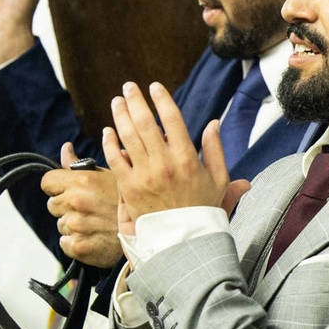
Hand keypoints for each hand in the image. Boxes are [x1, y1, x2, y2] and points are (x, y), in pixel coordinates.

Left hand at [44, 144, 122, 267]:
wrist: (148, 229)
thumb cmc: (128, 199)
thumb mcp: (108, 173)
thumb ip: (80, 163)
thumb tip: (65, 147)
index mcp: (81, 181)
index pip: (47, 182)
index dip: (56, 185)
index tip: (67, 190)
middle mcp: (76, 202)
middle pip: (52, 204)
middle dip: (65, 206)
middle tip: (88, 208)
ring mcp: (77, 226)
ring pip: (61, 224)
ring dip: (73, 225)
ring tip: (95, 222)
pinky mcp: (79, 247)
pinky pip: (65, 243)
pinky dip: (76, 242)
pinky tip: (93, 237)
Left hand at [102, 82, 233, 218]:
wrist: (184, 242)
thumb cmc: (203, 211)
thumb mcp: (219, 179)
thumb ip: (215, 149)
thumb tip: (213, 123)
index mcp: (187, 158)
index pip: (172, 119)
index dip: (162, 99)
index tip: (155, 86)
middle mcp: (164, 164)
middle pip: (144, 122)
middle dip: (135, 100)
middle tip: (129, 87)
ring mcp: (144, 176)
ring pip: (127, 137)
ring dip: (120, 115)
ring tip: (117, 102)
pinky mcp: (129, 189)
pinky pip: (115, 160)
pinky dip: (110, 143)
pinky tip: (108, 131)